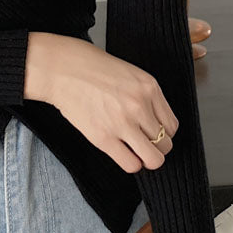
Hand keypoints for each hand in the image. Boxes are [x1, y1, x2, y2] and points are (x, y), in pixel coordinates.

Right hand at [23, 32, 178, 172]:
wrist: (61, 69)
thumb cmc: (90, 68)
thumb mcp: (129, 73)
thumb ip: (144, 96)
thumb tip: (152, 122)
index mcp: (149, 87)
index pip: (172, 125)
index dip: (163, 134)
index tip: (152, 134)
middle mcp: (140, 106)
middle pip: (165, 144)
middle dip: (156, 148)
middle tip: (143, 145)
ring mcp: (123, 123)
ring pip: (153, 158)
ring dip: (145, 159)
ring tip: (134, 152)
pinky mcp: (104, 137)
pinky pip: (131, 164)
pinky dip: (130, 163)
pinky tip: (121, 153)